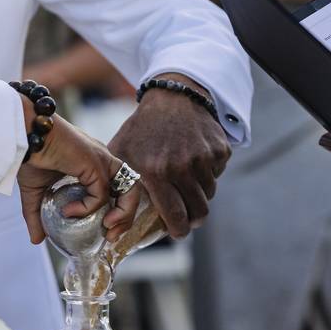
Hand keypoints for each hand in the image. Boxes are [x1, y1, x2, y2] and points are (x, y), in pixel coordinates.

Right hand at [18, 108, 140, 243]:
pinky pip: (101, 194)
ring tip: (107, 229)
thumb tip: (36, 240)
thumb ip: (37, 216)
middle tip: (111, 236)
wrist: (24, 135)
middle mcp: (104, 161)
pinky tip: (69, 211)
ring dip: (123, 214)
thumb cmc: (30, 155)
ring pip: (130, 189)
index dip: (119, 211)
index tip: (107, 230)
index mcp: (95, 165)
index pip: (120, 188)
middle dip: (127, 217)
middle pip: (132, 190)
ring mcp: (102, 160)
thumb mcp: (35, 193)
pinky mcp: (95, 163)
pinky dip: (88, 208)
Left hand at [108, 73, 231, 238]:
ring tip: (186, 186)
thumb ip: (116, 182)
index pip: (175, 215)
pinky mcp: (220, 149)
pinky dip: (208, 174)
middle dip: (193, 220)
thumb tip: (110, 215)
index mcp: (156, 171)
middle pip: (198, 210)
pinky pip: (217, 174)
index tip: (177, 233)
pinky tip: (195, 163)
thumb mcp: (121, 152)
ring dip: (199, 196)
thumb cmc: (142, 128)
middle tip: (188, 219)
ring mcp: (204, 157)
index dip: (178, 231)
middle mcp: (183, 166)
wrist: (173, 96)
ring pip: (209, 194)